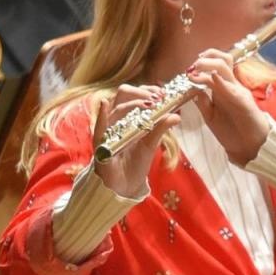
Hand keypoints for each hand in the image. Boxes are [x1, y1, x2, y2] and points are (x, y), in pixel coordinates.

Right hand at [92, 83, 178, 197]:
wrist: (126, 185)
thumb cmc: (135, 162)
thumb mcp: (151, 143)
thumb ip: (161, 128)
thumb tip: (176, 115)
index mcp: (126, 116)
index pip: (133, 94)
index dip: (146, 90)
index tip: (162, 93)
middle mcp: (114, 119)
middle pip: (123, 95)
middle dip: (141, 94)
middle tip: (157, 99)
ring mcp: (106, 130)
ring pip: (117, 109)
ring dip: (134, 104)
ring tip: (150, 106)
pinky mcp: (100, 144)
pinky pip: (99, 128)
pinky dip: (101, 115)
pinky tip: (105, 104)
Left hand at [189, 50, 270, 164]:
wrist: (250, 147)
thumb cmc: (232, 131)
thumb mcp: (211, 116)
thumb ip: (203, 103)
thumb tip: (193, 89)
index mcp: (225, 88)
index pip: (217, 65)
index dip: (204, 61)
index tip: (190, 68)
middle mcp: (232, 86)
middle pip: (223, 60)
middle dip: (206, 58)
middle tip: (193, 66)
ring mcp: (238, 91)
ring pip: (226, 68)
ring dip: (209, 65)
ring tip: (196, 69)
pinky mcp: (243, 101)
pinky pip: (231, 88)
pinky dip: (220, 81)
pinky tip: (211, 78)